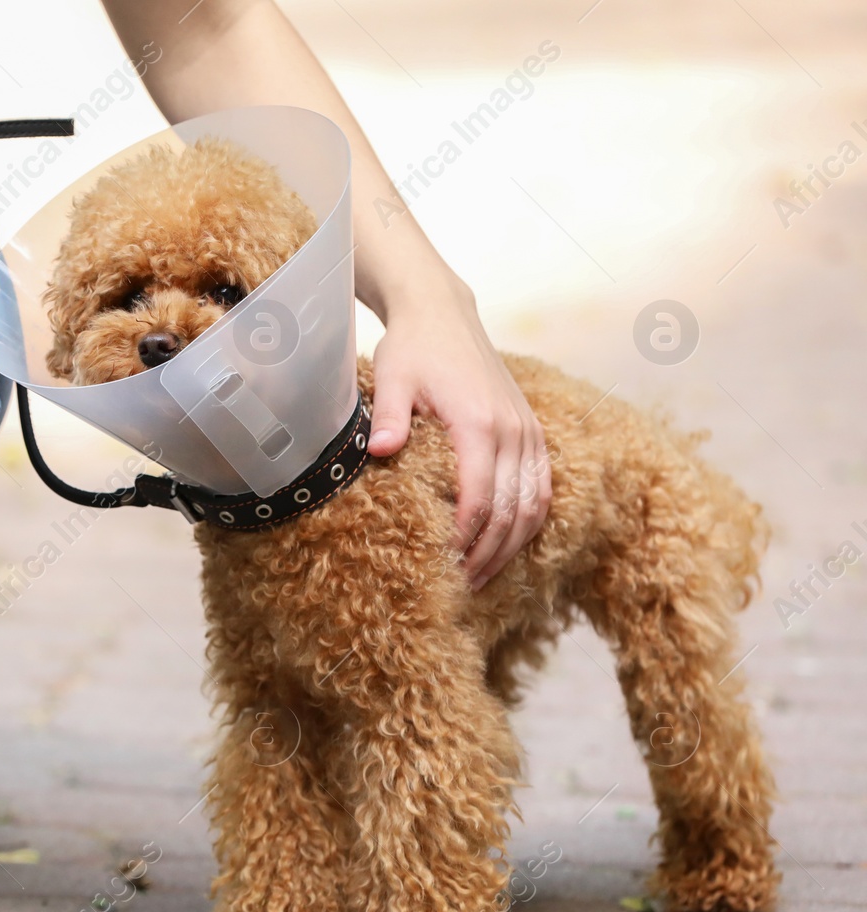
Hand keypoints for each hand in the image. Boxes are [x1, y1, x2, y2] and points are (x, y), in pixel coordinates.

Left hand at [365, 276, 550, 589]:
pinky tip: (506, 547)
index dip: (463, 540)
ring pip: (533, 506)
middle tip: (459, 586)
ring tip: (481, 577)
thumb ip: (387, 417)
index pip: (479, 498)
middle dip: (486, 555)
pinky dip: (528, 523)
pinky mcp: (531, 433)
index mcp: (478, 423)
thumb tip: (379, 452)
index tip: (442, 568)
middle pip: (510, 512)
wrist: (443, 315)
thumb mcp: (391, 378)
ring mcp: (527, 432)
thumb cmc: (412, 349)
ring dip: (511, 548)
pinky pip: (542, 488)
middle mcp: (512, 430)